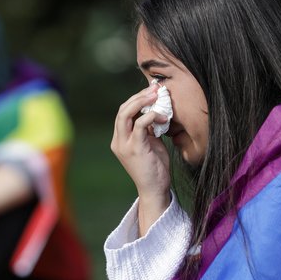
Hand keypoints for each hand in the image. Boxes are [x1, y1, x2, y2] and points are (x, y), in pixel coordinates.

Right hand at [111, 85, 170, 234]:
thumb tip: (155, 109)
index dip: (136, 99)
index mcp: (119, 139)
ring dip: (142, 102)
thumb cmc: (155, 167)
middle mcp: (118, 141)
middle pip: (122, 109)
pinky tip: (162, 117)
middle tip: (155, 89)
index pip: (123, 112)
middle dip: (139, 96)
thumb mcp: (150, 143)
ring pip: (126, 114)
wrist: (155, 190)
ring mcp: (124, 145)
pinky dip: (150, 116)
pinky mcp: (135, 149)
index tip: (152, 91)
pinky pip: (139, 125)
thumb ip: (148, 128)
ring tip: (157, 96)